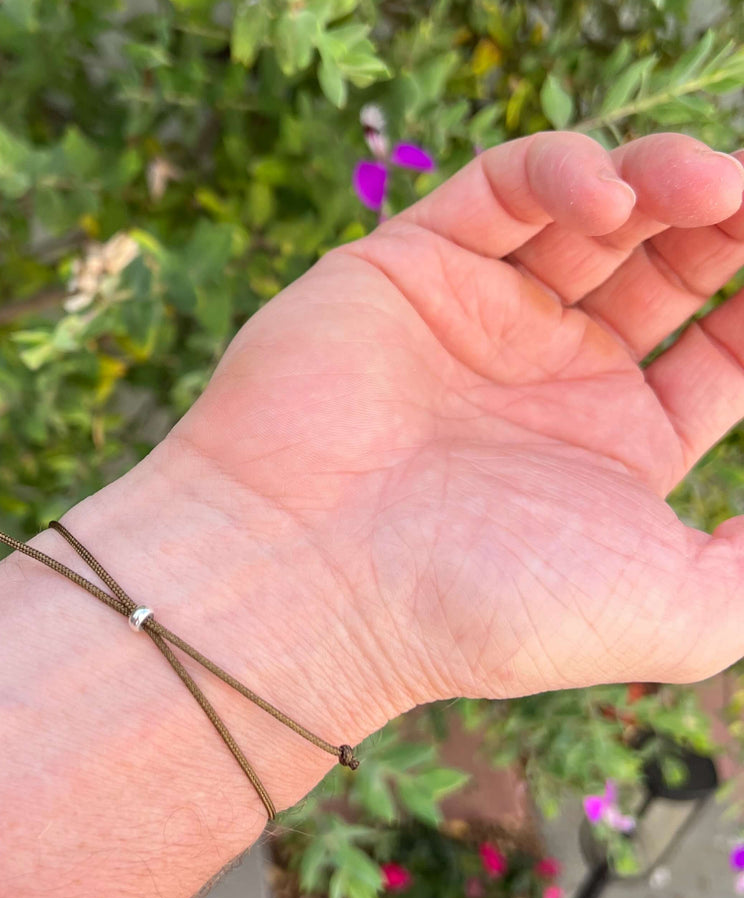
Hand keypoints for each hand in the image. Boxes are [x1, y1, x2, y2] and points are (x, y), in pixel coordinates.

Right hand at [162, 131, 743, 735]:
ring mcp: (476, 319)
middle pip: (671, 266)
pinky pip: (499, 189)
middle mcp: (548, 379)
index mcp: (613, 449)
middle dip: (733, 225)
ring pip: (591, 213)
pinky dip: (563, 170)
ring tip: (707, 185)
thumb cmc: (485, 605)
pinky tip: (606, 198)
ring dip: (664, 179)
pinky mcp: (405, 269)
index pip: (732, 349)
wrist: (308, 579)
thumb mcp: (677, 615)